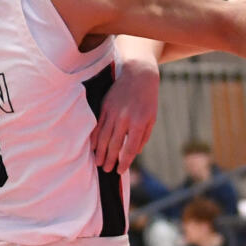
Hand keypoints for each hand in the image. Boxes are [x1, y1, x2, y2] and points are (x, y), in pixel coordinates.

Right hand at [91, 58, 159, 173]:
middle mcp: (125, 119)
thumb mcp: (152, 118)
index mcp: (139, 123)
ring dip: (100, 152)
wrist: (138, 74)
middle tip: (106, 170)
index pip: (130, 149)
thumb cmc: (148, 99)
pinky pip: (98, 126)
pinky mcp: (105, 107)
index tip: (120, 171)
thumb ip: (144, 136)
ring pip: (104, 137)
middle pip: (114, 145)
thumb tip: (135, 153)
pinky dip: (95, 138)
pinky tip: (93, 147)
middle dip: (110, 160)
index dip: (124, 162)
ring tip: (98, 163)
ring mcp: (113, 112)